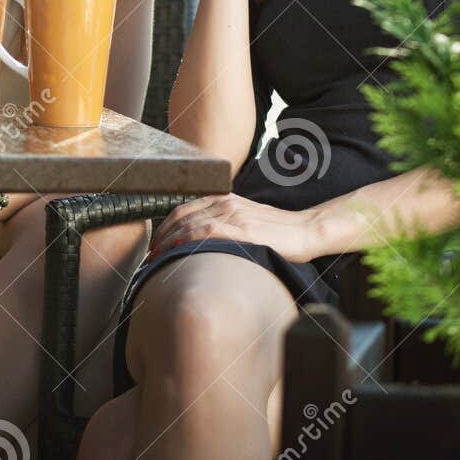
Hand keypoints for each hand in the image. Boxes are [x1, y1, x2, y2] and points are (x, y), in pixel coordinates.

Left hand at [149, 193, 320, 261]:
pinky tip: (178, 252)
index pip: (184, 210)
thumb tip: (200, 242)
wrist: (307, 230)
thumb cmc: (278, 230)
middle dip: (162, 237)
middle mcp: (226, 203)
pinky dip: (188, 241)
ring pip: (190, 225)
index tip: (156, 244)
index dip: (165, 227)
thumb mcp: (246, 219)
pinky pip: (208, 232)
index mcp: (225, 199)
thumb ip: (224, 223)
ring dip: (169, 242)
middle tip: (152, 256)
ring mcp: (234, 215)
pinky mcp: (244, 230)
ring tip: (159, 260)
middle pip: (182, 217)